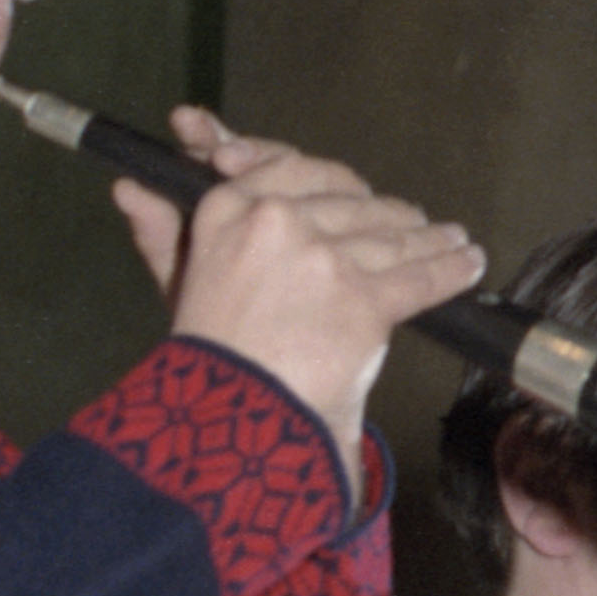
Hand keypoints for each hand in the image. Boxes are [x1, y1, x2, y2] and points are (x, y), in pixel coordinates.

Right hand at [116, 107, 479, 475]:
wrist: (226, 426)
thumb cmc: (204, 367)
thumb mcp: (175, 291)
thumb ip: (160, 234)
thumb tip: (128, 188)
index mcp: (226, 211)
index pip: (287, 169)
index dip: (320, 176)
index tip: (347, 187)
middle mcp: (275, 221)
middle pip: (349, 199)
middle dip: (382, 211)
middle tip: (409, 220)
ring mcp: (323, 256)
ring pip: (390, 234)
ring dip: (426, 237)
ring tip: (449, 239)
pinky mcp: (363, 297)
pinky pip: (418, 274)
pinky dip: (450, 268)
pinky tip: (468, 261)